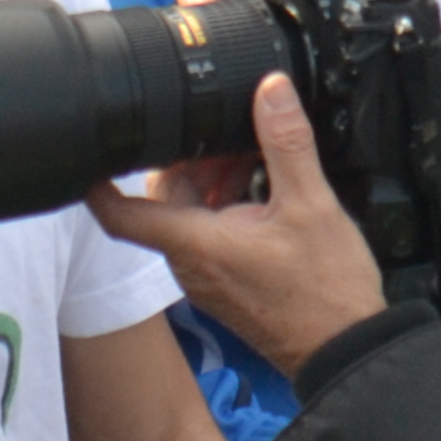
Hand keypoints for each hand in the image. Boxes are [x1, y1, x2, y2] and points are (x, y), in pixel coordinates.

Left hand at [87, 74, 390, 369]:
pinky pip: (207, 236)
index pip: (119, 213)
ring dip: (209, 183)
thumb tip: (270, 90)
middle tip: (219, 133)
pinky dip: (224, 208)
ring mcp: (206, 277)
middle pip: (162, 200)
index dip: (96, 182)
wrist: (346, 349)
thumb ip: (287, 143)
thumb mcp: (312, 204)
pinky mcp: (225, 284)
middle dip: (184, 161)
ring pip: (187, 216)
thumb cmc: (326, 292)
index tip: (94, 149)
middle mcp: (189, 263)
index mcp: (193, 243)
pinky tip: (259, 193)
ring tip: (250, 156)